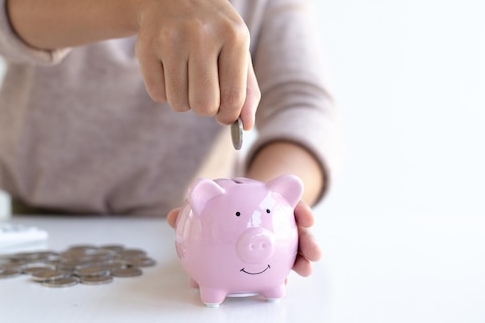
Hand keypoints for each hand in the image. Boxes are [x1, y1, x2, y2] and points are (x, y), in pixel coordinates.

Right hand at [135, 0, 259, 129]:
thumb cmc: (211, 29)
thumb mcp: (235, 48)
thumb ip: (246, 88)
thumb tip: (247, 126)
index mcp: (233, 35)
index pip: (233, 97)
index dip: (229, 115)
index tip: (225, 115)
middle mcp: (201, 35)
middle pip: (204, 105)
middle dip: (205, 108)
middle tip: (204, 93)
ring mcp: (171, 40)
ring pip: (178, 103)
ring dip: (184, 99)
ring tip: (186, 75)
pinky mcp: (146, 48)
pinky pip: (158, 95)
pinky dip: (165, 91)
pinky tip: (168, 68)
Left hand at [165, 200, 321, 276]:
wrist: (231, 210)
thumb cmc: (222, 205)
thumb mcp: (212, 204)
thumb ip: (195, 209)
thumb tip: (171, 217)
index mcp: (264, 200)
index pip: (286, 201)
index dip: (299, 210)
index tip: (308, 220)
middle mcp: (276, 216)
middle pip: (296, 225)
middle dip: (307, 239)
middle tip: (313, 254)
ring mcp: (278, 234)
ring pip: (294, 245)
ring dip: (302, 258)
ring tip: (306, 270)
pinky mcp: (276, 252)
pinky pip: (281, 263)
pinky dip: (283, 272)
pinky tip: (282, 285)